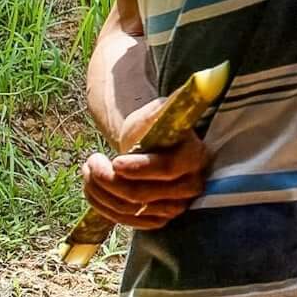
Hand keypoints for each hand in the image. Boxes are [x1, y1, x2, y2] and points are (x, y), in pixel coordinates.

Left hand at [78, 98, 211, 230]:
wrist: (150, 148)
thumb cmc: (153, 126)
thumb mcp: (160, 110)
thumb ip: (177, 100)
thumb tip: (207, 76)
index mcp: (195, 157)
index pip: (167, 170)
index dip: (139, 168)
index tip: (115, 160)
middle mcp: (190, 187)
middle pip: (142, 195)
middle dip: (108, 180)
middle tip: (91, 161)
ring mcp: (175, 207)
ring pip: (128, 209)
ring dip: (100, 191)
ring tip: (88, 169)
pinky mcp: (158, 220)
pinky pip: (124, 220)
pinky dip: (102, 205)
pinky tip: (92, 186)